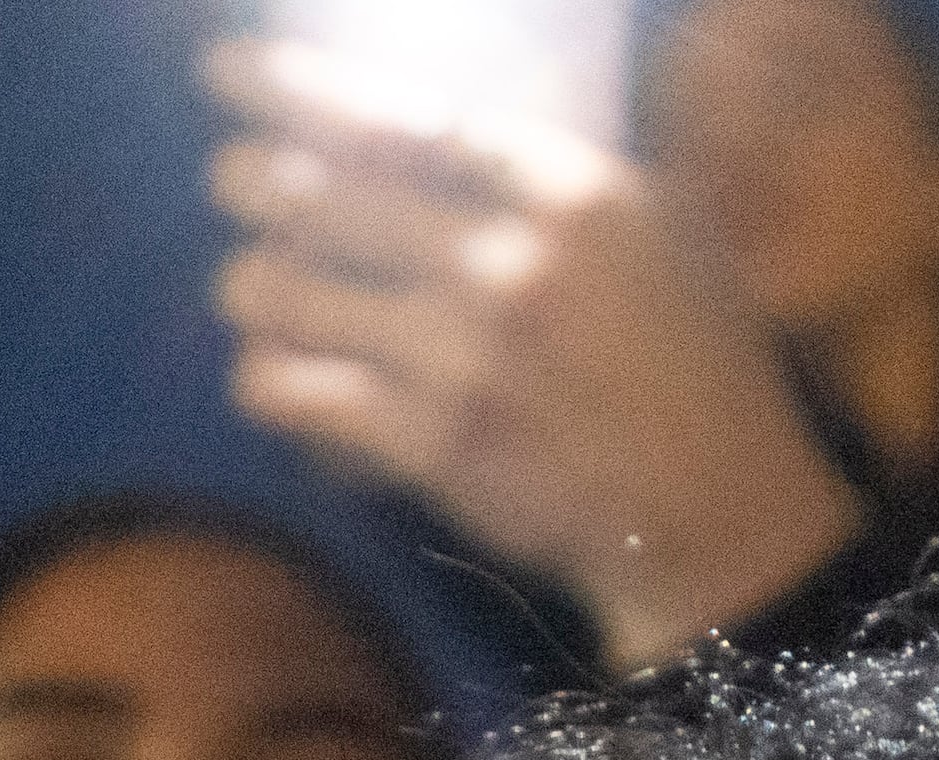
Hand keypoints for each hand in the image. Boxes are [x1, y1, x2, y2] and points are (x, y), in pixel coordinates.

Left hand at [208, 37, 862, 672]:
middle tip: (236, 182)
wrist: (713, 510)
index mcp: (563, 190)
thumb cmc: (688, 358)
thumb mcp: (649, 225)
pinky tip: (283, 380)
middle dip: (246, 180)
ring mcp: (462, 357)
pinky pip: (287, 392)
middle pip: (311, 191)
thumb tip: (432, 121)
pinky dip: (268, 381)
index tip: (225, 70)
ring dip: (252, 287)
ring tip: (264, 292)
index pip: (394, 117)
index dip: (289, 88)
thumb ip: (542, 168)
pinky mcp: (432, 447)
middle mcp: (506, 261)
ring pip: (277, 291)